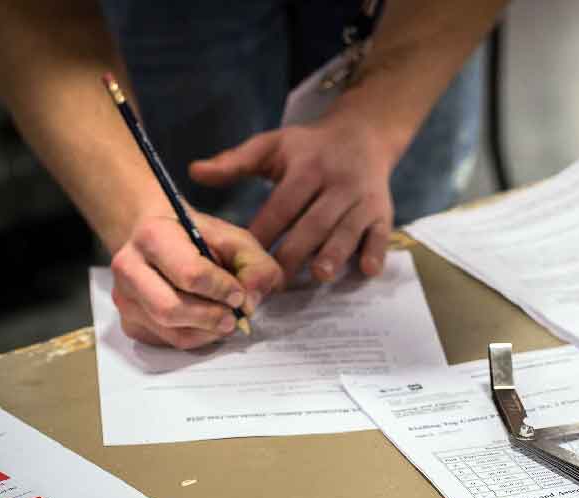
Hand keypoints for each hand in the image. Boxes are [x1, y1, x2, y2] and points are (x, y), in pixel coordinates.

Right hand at [110, 208, 283, 348]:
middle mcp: (129, 266)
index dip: (222, 290)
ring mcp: (124, 297)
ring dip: (206, 332)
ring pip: (169, 331)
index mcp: (154, 235)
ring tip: (225, 320)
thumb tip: (250, 302)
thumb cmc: (201, 239)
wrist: (163, 241)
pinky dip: (195, 338)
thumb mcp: (237, 241)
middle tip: (234, 317)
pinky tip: (206, 323)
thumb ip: (255, 266)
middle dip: (211, 318)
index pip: (190, 275)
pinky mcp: (129, 322)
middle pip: (171, 309)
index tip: (239, 294)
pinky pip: (166, 342)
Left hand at [188, 114, 394, 282]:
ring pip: (347, 230)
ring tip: (318, 276)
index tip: (243, 257)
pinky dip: (375, 252)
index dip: (264, 230)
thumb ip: (235, 162)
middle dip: (295, 252)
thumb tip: (194, 173)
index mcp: (307, 166)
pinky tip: (366, 270)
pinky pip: (381, 234)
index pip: (283, 203)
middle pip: (314, 222)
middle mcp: (338, 182)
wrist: (364, 134)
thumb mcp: (272, 146)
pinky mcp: (383, 212)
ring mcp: (363, 199)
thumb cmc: (310, 147)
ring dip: (334, 254)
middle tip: (273, 283)